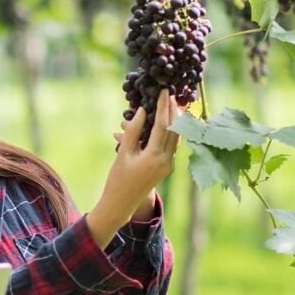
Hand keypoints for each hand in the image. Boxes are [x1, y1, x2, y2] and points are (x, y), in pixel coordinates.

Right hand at [88, 89, 182, 243]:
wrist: (122, 203)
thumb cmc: (118, 178)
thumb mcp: (123, 152)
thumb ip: (133, 130)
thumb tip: (143, 110)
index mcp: (154, 156)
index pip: (163, 125)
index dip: (164, 106)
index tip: (164, 91)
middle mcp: (166, 161)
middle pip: (175, 129)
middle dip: (174, 110)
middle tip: (171, 94)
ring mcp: (169, 165)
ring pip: (176, 137)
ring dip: (174, 120)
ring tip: (172, 104)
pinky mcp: (168, 167)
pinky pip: (171, 145)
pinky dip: (169, 132)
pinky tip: (166, 122)